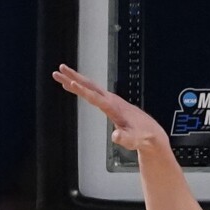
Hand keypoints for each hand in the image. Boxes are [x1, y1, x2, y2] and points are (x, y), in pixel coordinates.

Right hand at [52, 65, 167, 151]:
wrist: (150, 132)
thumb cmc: (141, 136)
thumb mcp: (132, 140)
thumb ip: (124, 138)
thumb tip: (116, 136)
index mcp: (114, 107)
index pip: (94, 97)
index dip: (82, 90)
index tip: (70, 82)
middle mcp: (112, 100)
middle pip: (89, 85)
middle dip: (73, 77)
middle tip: (60, 69)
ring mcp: (111, 100)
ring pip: (90, 86)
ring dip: (75, 79)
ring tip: (61, 74)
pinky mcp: (110, 102)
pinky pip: (92, 91)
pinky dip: (81, 86)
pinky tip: (74, 86)